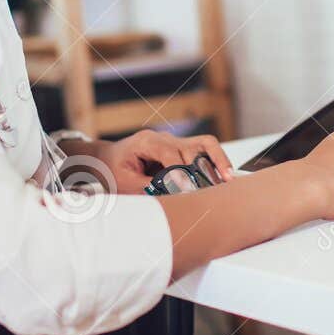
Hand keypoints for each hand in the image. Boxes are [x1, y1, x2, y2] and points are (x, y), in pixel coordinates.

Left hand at [100, 129, 235, 194]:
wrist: (105, 159)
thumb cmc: (112, 169)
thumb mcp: (124, 182)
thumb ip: (147, 188)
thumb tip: (172, 196)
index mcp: (148, 142)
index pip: (172, 155)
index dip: (182, 173)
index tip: (190, 190)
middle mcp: (164, 138)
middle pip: (193, 148)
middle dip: (203, 170)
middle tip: (213, 190)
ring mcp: (174, 141)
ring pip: (205, 144)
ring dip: (217, 161)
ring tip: (228, 179)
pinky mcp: (180, 148)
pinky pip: (203, 149)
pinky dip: (215, 160)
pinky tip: (224, 175)